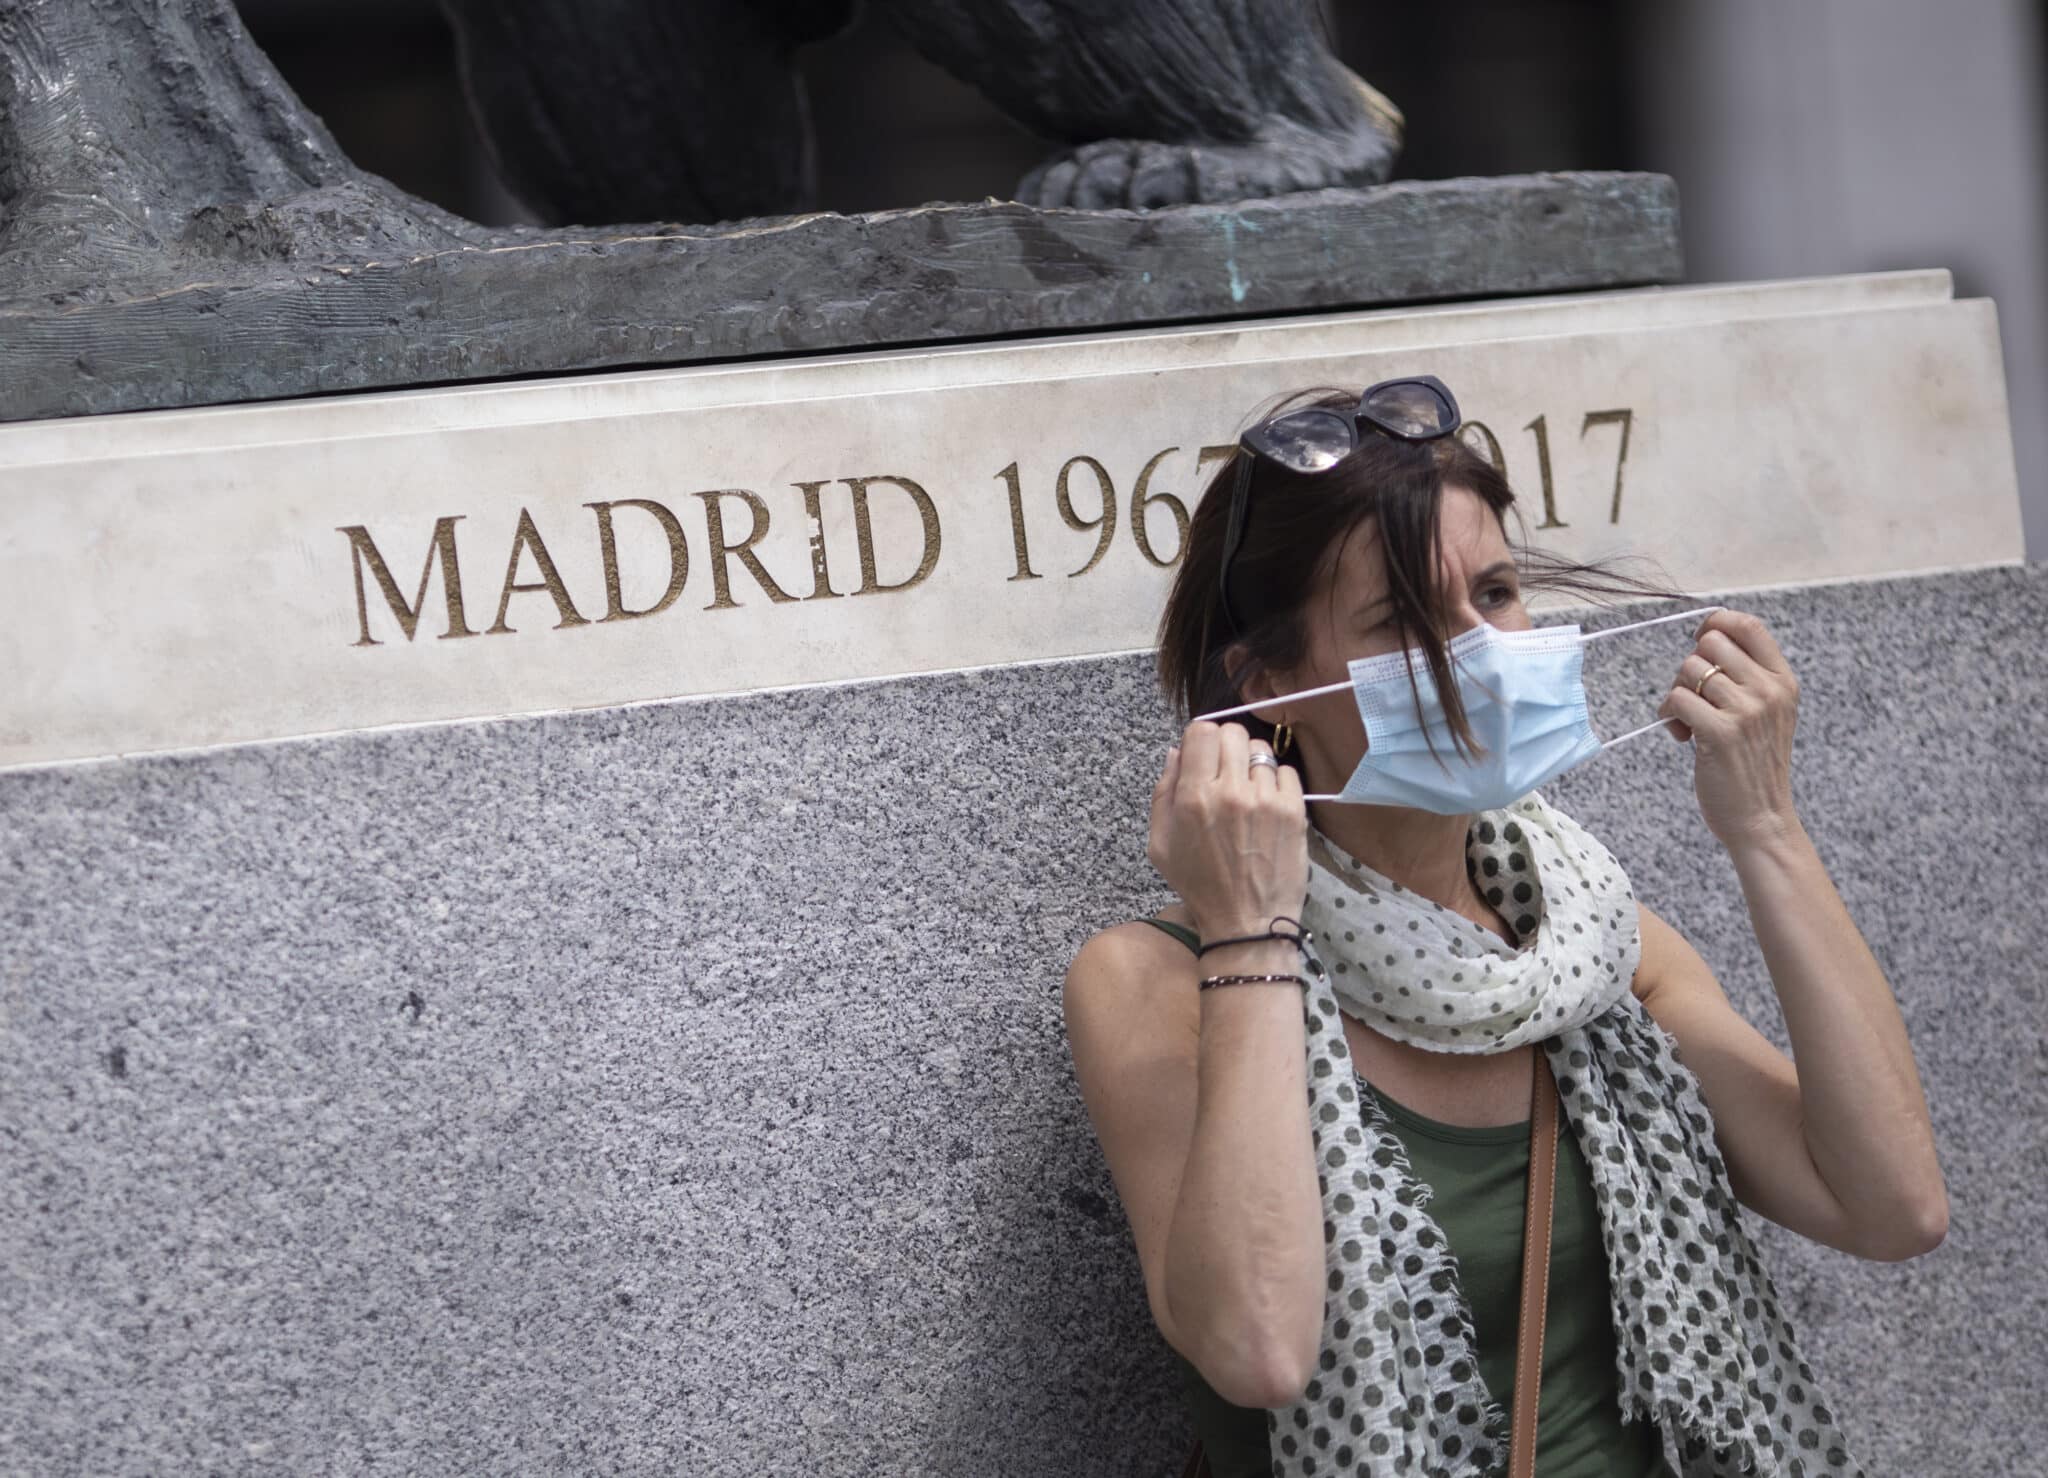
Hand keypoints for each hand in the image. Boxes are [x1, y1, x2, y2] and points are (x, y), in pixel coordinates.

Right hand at [1148, 720, 1308, 938]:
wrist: (1247, 921)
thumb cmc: (1200, 885)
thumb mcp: (1161, 844)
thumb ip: (1163, 793)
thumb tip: (1176, 753)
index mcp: (1194, 797)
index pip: (1201, 731)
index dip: (1200, 739)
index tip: (1202, 756)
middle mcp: (1231, 791)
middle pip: (1232, 732)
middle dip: (1225, 746)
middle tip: (1224, 772)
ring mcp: (1266, 799)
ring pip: (1260, 750)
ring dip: (1251, 764)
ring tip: (1247, 791)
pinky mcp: (1294, 810)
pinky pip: (1286, 771)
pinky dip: (1275, 781)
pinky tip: (1266, 804)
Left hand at [1656, 609, 1801, 848]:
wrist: (1762, 819)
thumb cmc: (1754, 767)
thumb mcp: (1769, 715)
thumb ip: (1748, 679)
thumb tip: (1706, 642)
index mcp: (1783, 682)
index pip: (1749, 626)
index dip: (1716, 624)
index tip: (1700, 640)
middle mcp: (1769, 691)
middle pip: (1711, 643)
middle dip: (1691, 666)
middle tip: (1693, 696)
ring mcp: (1747, 710)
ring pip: (1690, 669)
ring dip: (1677, 693)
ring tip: (1687, 721)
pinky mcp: (1721, 732)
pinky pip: (1677, 698)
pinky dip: (1669, 714)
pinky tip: (1681, 736)